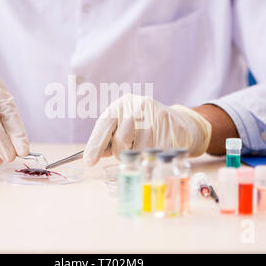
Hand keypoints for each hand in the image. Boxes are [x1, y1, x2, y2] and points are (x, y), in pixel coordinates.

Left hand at [83, 94, 211, 165]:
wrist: (176, 122)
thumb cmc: (142, 126)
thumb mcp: (123, 125)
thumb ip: (108, 138)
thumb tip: (91, 156)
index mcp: (122, 103)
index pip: (104, 124)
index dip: (95, 144)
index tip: (89, 162)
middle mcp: (139, 105)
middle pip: (121, 140)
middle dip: (120, 152)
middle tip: (127, 150)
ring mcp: (157, 115)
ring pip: (138, 150)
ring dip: (137, 157)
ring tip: (143, 147)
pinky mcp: (171, 128)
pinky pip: (154, 154)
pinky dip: (152, 158)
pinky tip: (156, 148)